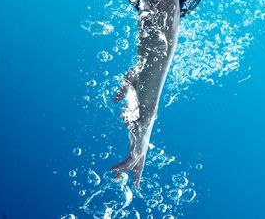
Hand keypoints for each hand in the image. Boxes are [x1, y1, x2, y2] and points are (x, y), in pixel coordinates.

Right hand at [112, 69, 153, 186]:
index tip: (132, 161)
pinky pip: (133, 154)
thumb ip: (122, 95)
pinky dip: (126, 164)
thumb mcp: (128, 89)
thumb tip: (116, 100)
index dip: (135, 151)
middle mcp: (143, 129)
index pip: (139, 140)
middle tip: (134, 184)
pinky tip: (118, 170)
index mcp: (141, 121)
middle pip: (141, 154)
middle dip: (137, 169)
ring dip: (129, 170)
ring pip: (137, 157)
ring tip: (118, 178)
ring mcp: (143, 133)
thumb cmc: (140, 80)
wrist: (148, 81)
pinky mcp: (141, 134)